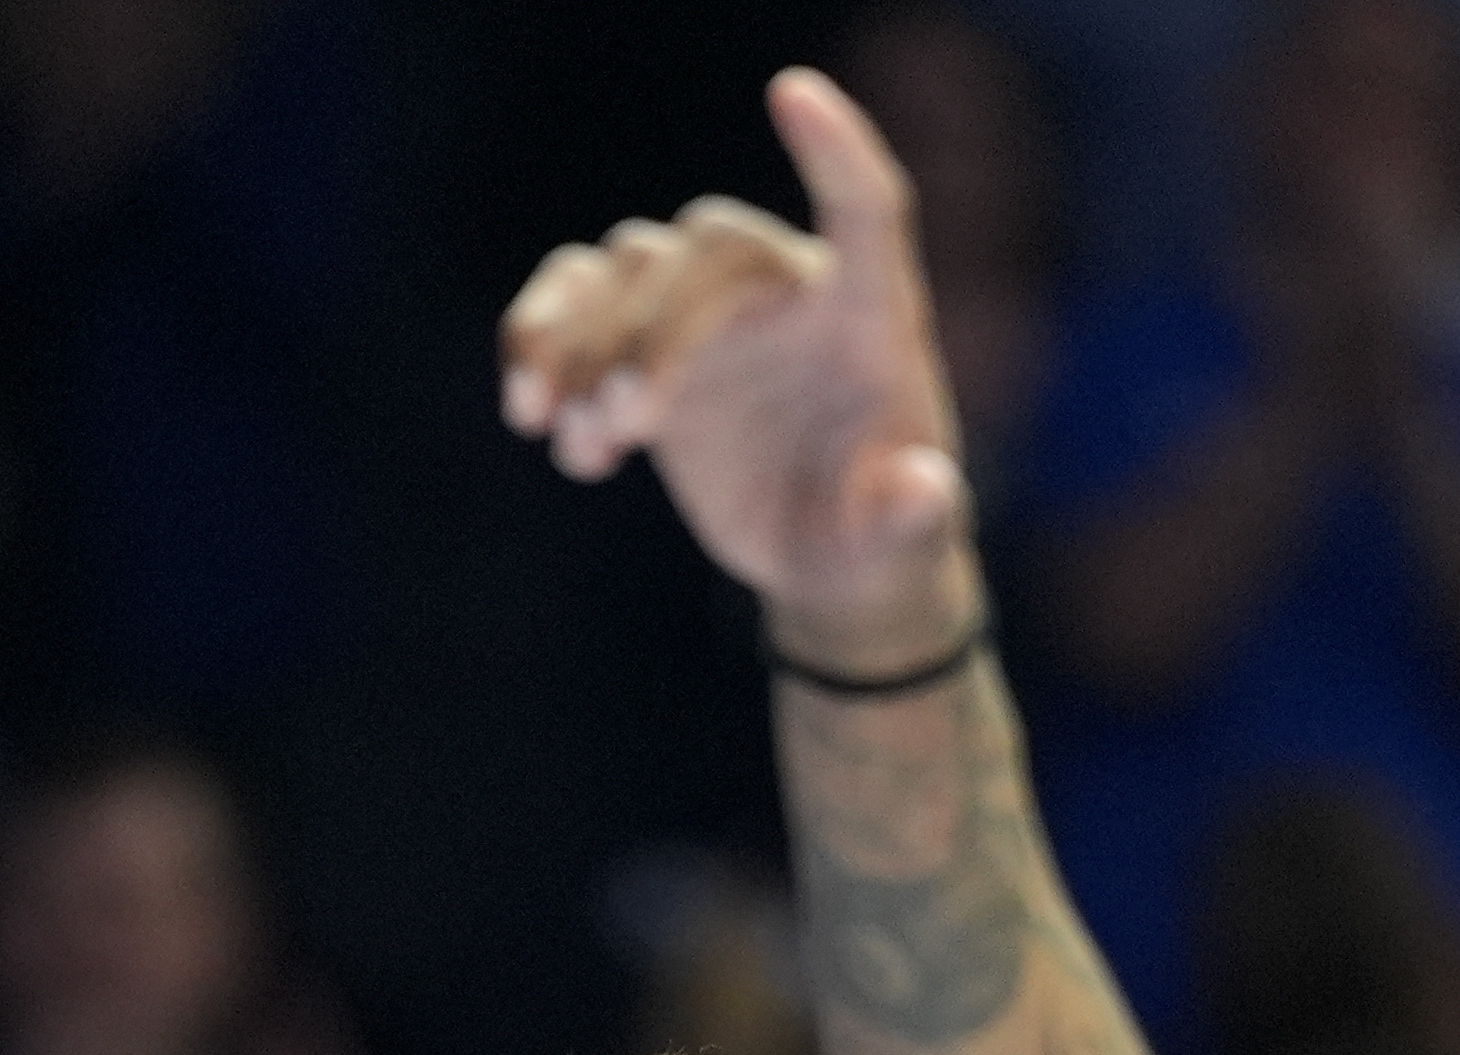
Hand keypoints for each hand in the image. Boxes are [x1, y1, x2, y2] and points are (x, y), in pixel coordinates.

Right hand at [499, 66, 979, 674]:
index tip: (792, 92)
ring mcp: (706, 311)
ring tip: (570, 439)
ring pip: (625, 268)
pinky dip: (539, 345)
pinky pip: (572, 304)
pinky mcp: (643, 346)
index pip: (866, 208)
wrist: (826, 556)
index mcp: (871, 315)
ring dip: (580, 342)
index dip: (834, 151)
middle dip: (654, 328)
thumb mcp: (906, 541)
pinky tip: (537, 423)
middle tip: (626, 423)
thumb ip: (915, 515)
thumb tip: (922, 489)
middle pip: (707, 255)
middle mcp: (783, 291)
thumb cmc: (881, 537)